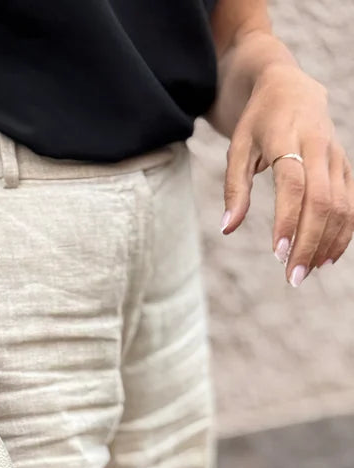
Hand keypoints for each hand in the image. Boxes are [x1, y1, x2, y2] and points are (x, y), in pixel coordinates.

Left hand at [221, 62, 353, 284]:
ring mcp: (335, 156)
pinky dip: (342, 233)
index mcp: (288, 138)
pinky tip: (326, 258)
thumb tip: (227, 229)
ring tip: (305, 272)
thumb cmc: (258, 122)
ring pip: (341, 205)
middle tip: (292, 278)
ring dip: (326, 243)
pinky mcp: (344, 166)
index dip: (287, 220)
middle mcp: (318, 146)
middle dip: (309, 242)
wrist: (290, 87)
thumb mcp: (238, 148)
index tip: (277, 254)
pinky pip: (350, 203)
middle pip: (322, 200)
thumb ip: (235, 188)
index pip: (293, 184)